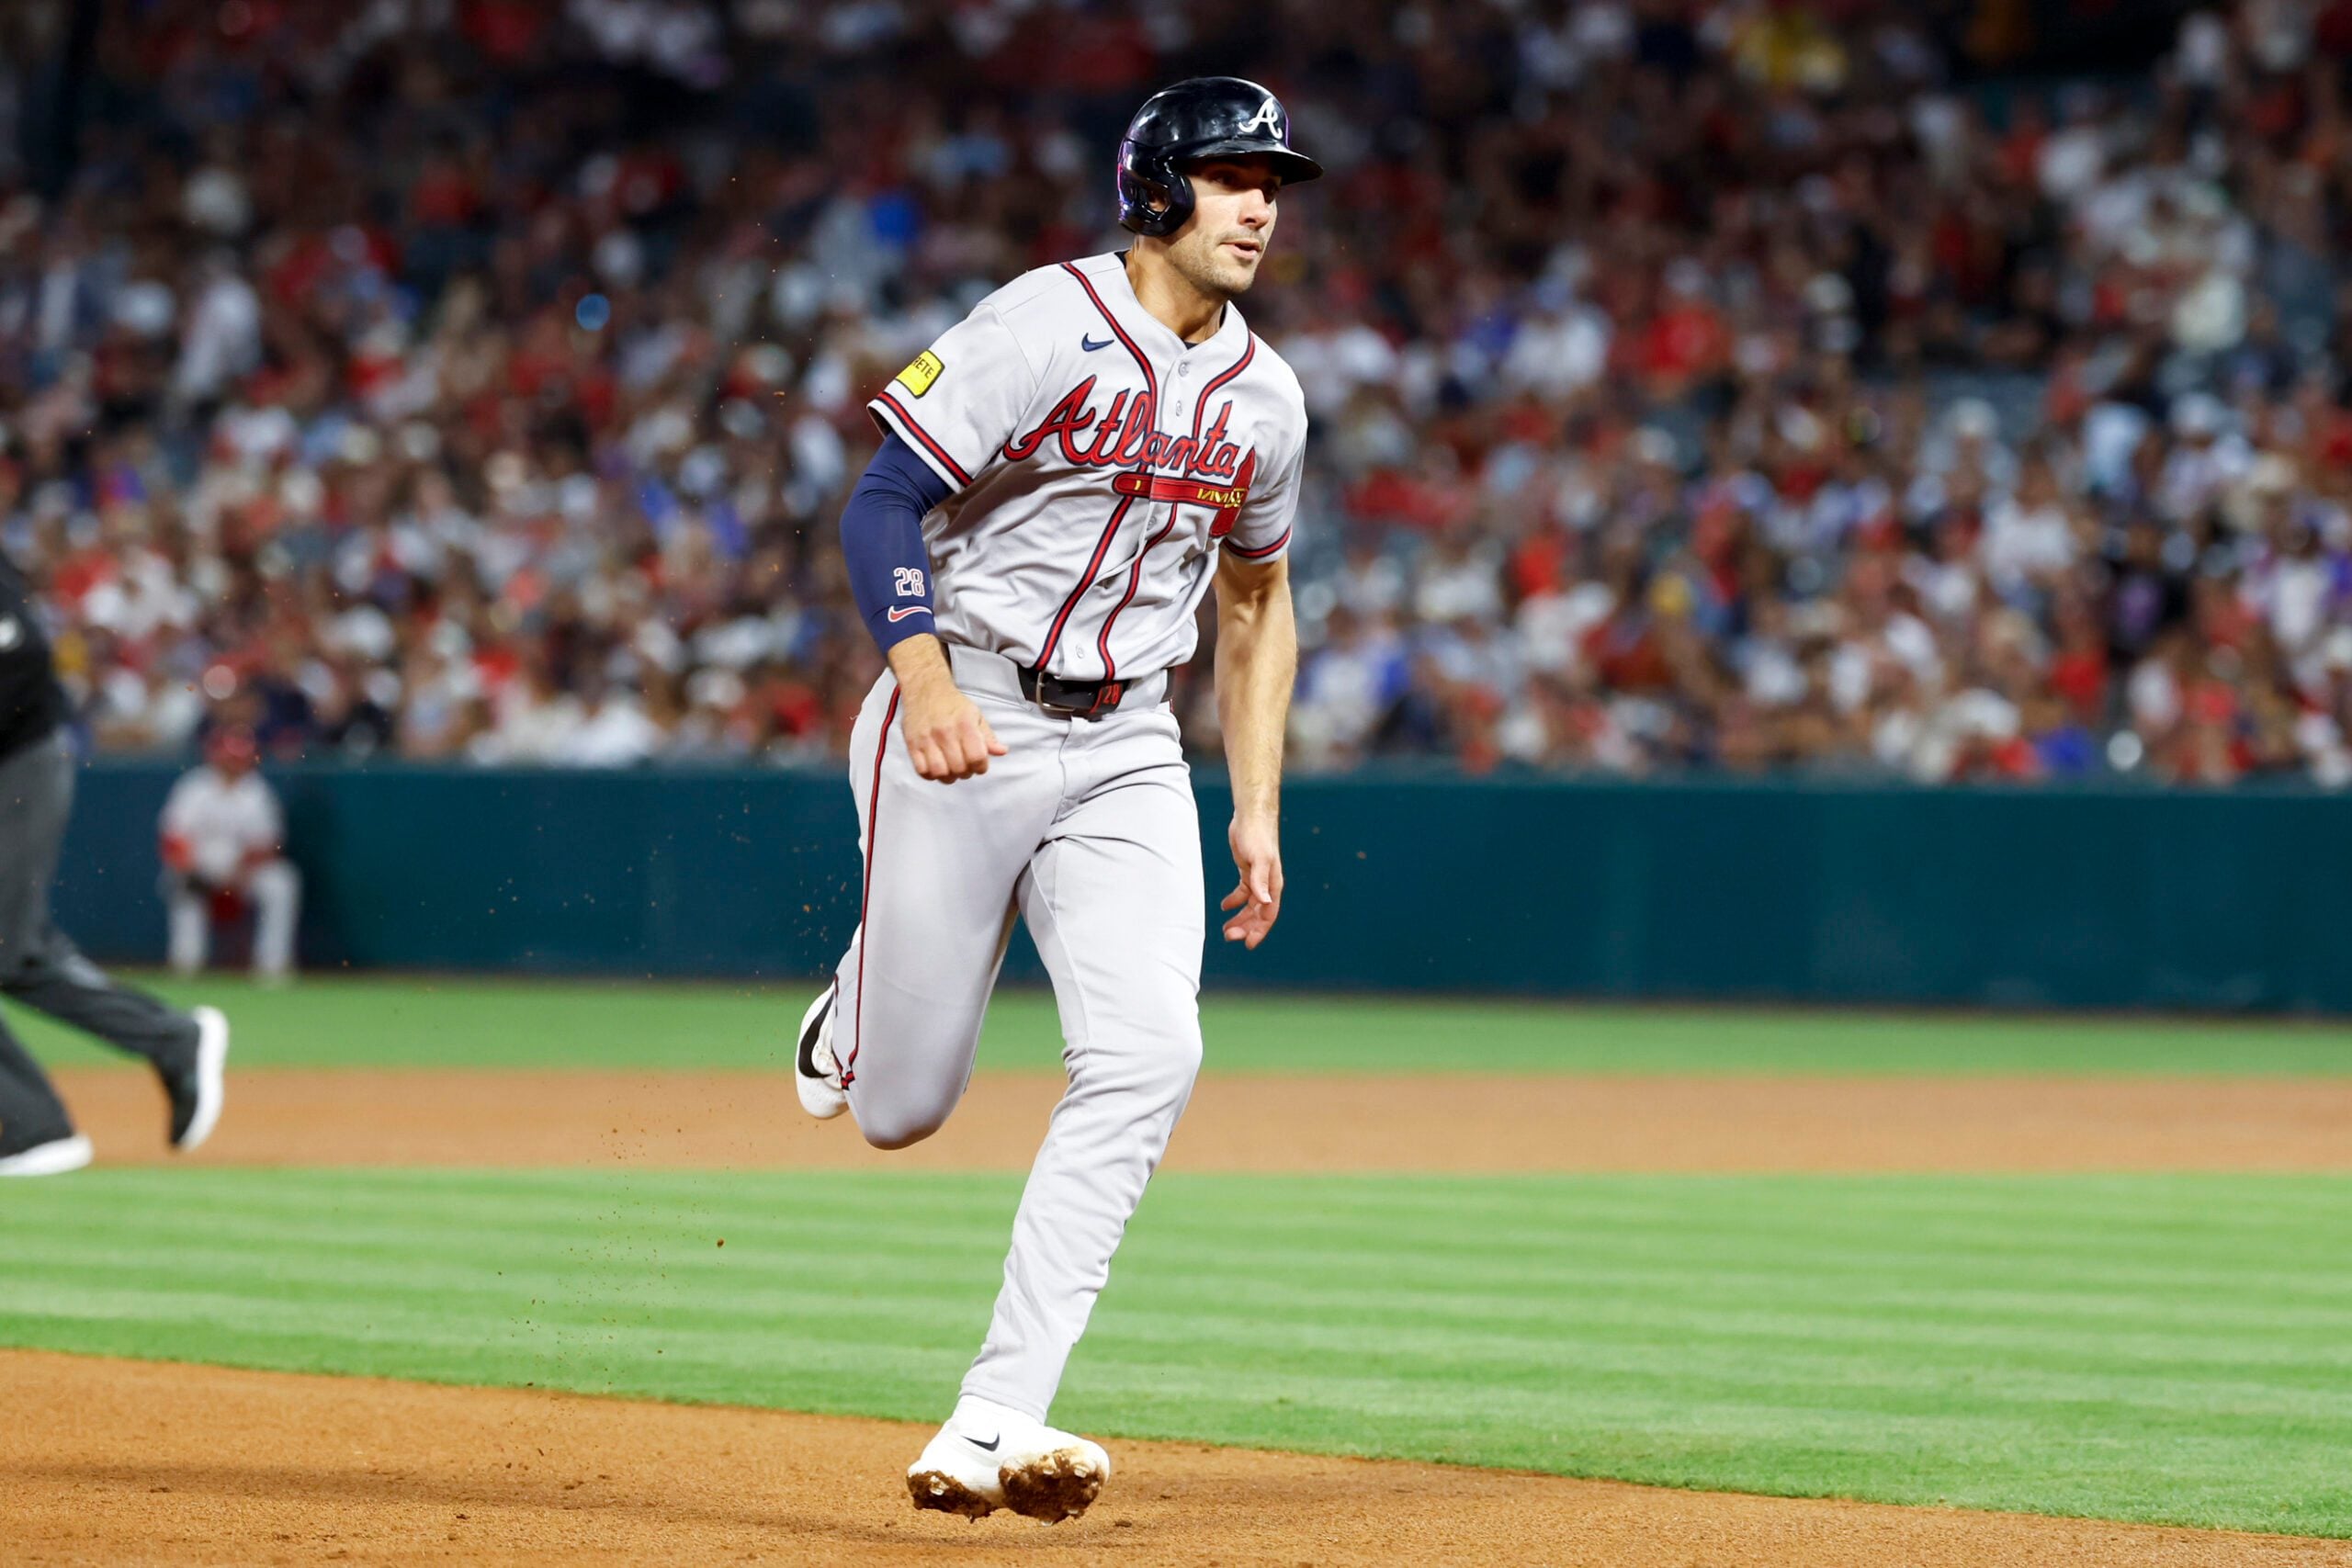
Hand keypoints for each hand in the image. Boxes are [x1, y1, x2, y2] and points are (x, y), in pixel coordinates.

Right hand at [896, 664, 1005, 782]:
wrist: (925, 689)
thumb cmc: (953, 704)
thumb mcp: (975, 715)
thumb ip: (988, 736)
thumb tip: (1002, 751)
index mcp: (964, 724)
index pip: (977, 757)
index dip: (981, 767)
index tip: (979, 765)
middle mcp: (945, 732)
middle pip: (959, 768)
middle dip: (966, 773)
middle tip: (965, 767)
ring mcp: (926, 739)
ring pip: (940, 772)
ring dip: (949, 777)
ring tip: (951, 770)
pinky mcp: (912, 744)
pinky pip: (922, 771)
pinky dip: (931, 775)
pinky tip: (937, 769)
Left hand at [1221, 812, 1282, 948]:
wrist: (1251, 817)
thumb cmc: (1257, 835)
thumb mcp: (1258, 859)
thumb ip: (1261, 881)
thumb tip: (1265, 902)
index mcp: (1273, 884)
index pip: (1268, 914)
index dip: (1259, 930)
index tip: (1248, 943)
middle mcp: (1267, 884)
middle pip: (1258, 913)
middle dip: (1246, 927)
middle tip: (1229, 937)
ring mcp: (1257, 878)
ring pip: (1250, 906)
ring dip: (1240, 918)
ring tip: (1226, 929)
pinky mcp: (1247, 871)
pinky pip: (1242, 892)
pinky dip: (1234, 901)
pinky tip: (1224, 907)